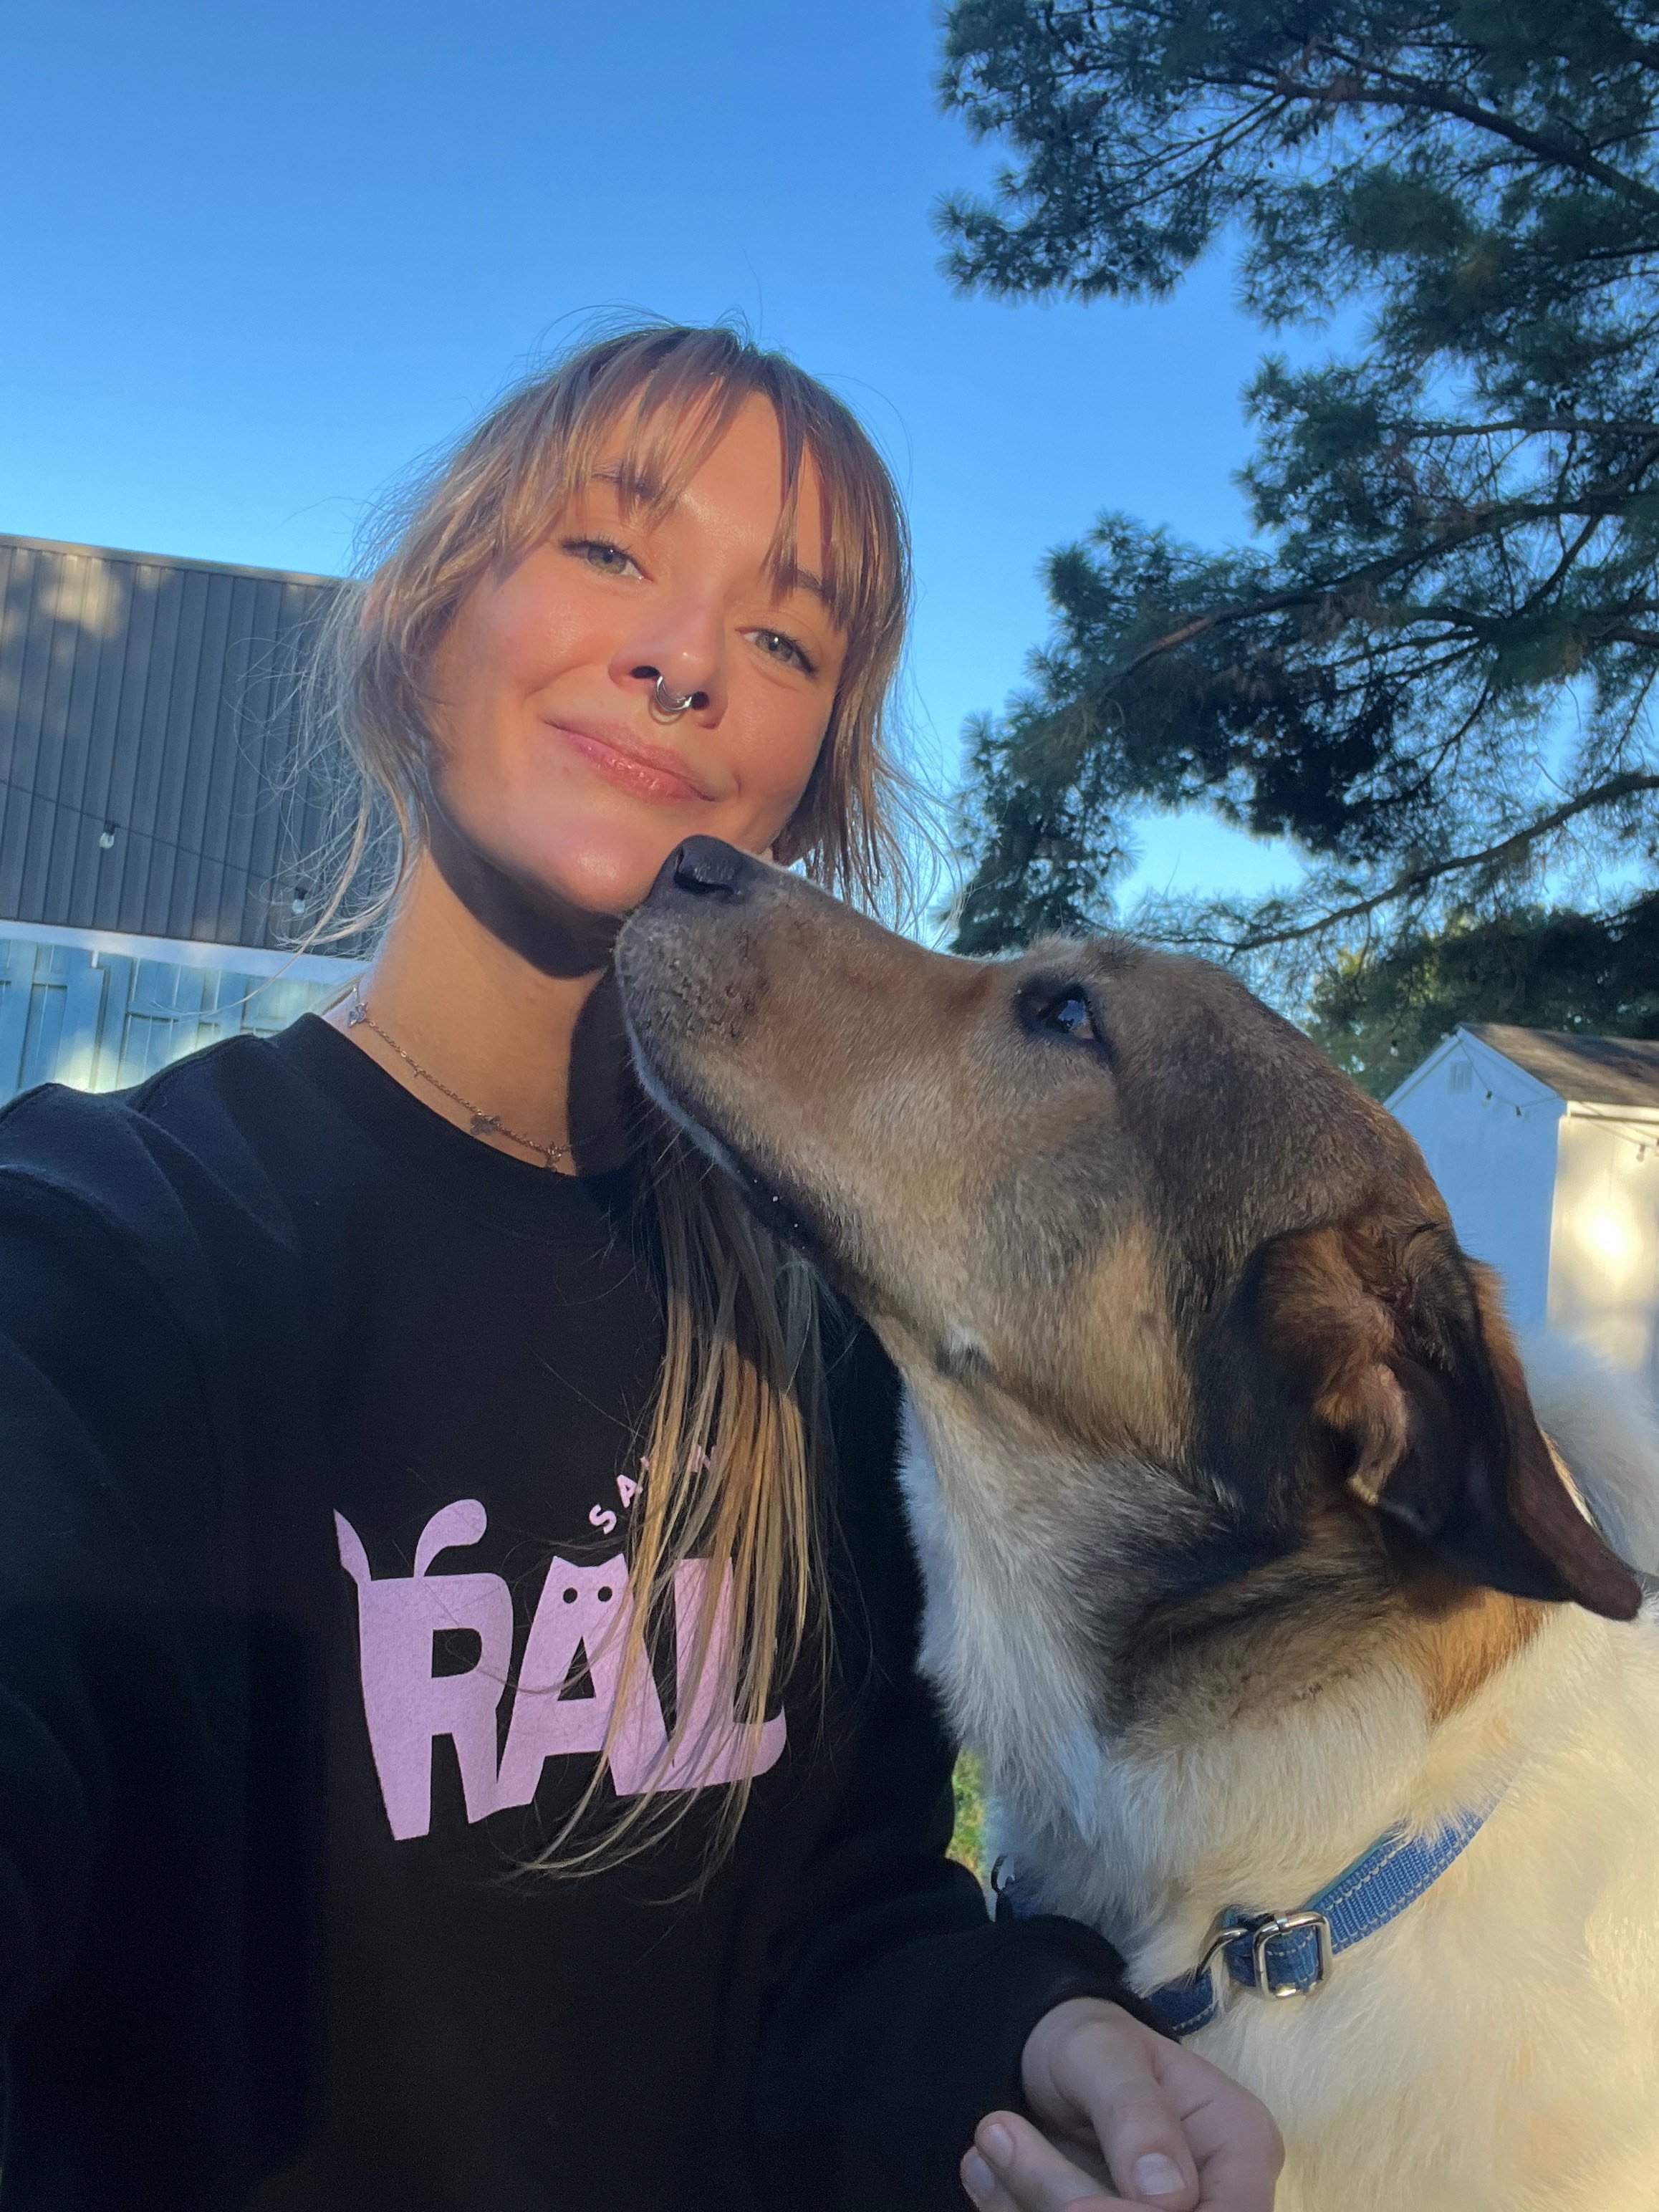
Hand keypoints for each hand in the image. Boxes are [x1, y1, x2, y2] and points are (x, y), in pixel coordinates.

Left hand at [960, 1998, 1282, 2209]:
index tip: (1074, 2210)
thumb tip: (1169, 2196)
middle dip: (1068, 2203)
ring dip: (1031, 2206)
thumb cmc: (1089, 2042)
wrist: (1047, 2060)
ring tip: (985, 2141)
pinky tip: (987, 2170)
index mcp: (1239, 2144)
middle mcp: (1216, 2195)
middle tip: (993, 2135)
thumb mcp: (1102, 2049)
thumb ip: (1135, 2111)